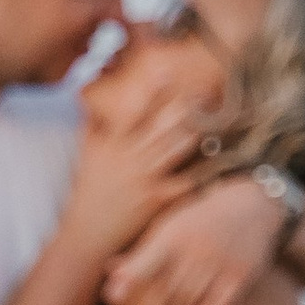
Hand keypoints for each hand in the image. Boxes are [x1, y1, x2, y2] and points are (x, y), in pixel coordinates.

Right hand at [65, 55, 210, 264]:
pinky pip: (184, 182)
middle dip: (184, 108)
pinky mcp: (155, 199)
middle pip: (160, 127)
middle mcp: (129, 158)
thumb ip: (89, 128)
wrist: (86, 232)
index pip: (133, 113)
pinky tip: (220, 162)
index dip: (150, 92)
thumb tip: (86, 102)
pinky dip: (202, 173)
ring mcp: (143, 178)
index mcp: (112, 145)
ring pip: (175, 148)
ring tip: (217, 117)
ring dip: (196, 132)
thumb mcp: (84, 156)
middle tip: (205, 90)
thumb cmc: (87, 193)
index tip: (166, 71)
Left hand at [101, 172, 282, 304]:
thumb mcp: (170, 227)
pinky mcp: (241, 276)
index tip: (112, 298)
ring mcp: (221, 263)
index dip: (129, 280)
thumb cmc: (199, 221)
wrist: (253, 206)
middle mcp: (197, 249)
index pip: (146, 262)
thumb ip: (142, 253)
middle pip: (166, 291)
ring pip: (189, 303)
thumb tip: (110, 272)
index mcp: (174, 235)